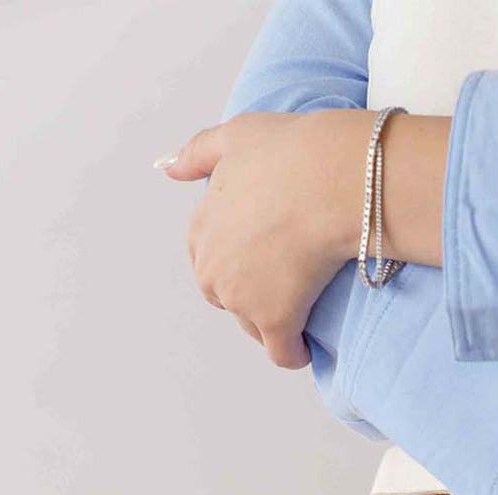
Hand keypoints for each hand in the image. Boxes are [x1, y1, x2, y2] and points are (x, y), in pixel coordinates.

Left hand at [162, 111, 371, 368]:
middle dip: (251, 298)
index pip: (209, 261)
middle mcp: (212, 268)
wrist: (330, 181)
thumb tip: (167, 168)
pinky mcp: (276, 321)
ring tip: (302, 309)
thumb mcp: (235, 136)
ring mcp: (242, 299)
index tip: (264, 258)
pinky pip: (283, 354)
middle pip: (228, 299)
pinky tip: (307, 348)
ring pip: (255, 327)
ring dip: (274, 323)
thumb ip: (197, 153)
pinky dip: (294, 354)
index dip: (237, 261)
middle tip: (287, 283)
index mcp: (200, 229)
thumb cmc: (290, 153)